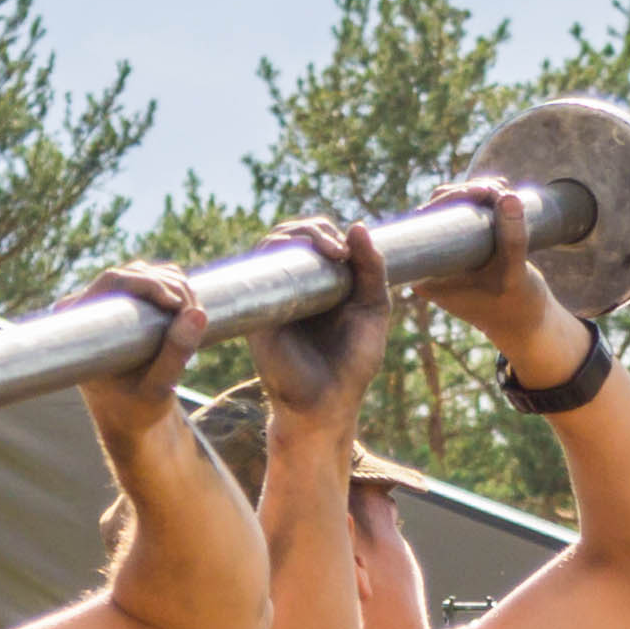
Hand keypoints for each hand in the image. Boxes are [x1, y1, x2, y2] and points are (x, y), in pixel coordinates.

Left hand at [72, 261, 212, 440]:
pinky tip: (189, 310)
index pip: (112, 282)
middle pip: (133, 274)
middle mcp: (86, 308)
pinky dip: (177, 288)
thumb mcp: (156, 389)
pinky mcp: (125, 305)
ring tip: (195, 317)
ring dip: (177, 286)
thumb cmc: (136, 412)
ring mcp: (106, 304)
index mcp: (77, 326)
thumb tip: (197, 313)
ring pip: (147, 274)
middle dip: (170, 286)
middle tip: (196, 313)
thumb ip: (174, 355)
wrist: (132, 422)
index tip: (179, 303)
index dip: (150, 282)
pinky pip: (154, 281)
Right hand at [246, 219, 392, 424]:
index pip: (315, 239)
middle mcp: (295, 286)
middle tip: (337, 250)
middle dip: (313, 229)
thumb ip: (372, 269)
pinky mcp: (257, 311)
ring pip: (271, 246)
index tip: (349, 250)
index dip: (327, 231)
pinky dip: (271, 253)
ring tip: (327, 252)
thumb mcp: (373, 309)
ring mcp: (274, 296)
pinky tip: (295, 258)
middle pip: (291, 236)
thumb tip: (356, 225)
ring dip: (295, 235)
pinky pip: (256, 270)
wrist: (328, 403)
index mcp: (322, 283)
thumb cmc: (354, 363)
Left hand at [402, 177, 578, 383]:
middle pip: (439, 210)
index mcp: (428, 276)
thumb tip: (508, 196)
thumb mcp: (515, 273)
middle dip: (469, 192)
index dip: (452, 198)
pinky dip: (484, 202)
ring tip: (505, 191)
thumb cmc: (517, 305)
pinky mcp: (464, 249)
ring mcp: (447, 256)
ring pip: (454, 209)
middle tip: (500, 189)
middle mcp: (431, 265)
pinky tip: (503, 191)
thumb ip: (512, 238)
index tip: (484, 191)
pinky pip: (466, 216)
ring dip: (478, 193)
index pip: (426, 222)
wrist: (527, 323)